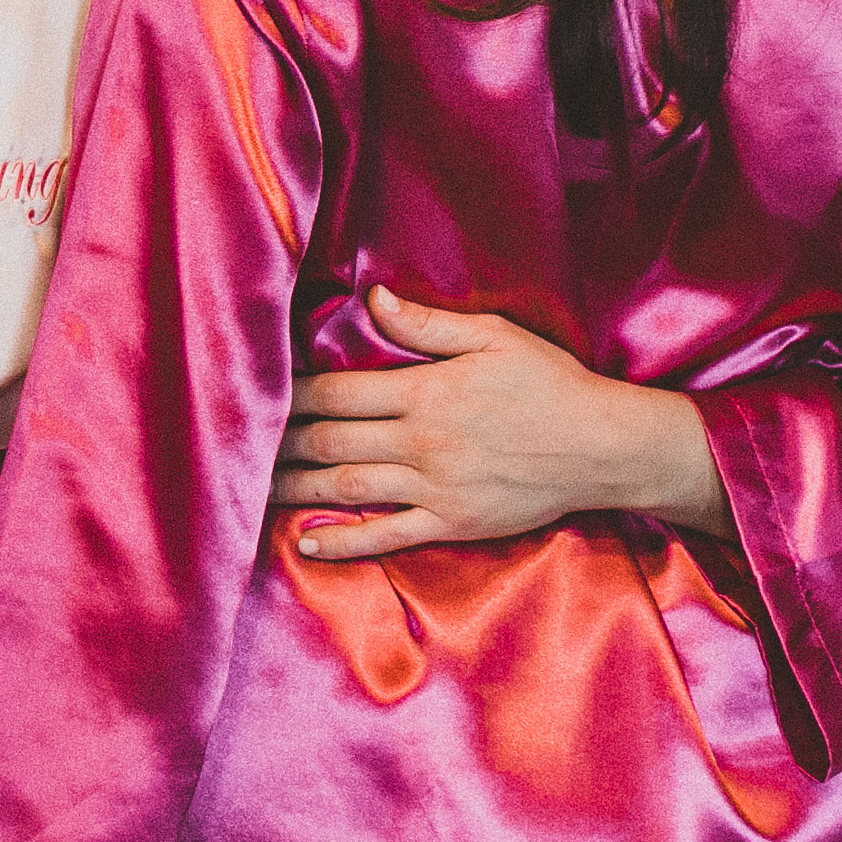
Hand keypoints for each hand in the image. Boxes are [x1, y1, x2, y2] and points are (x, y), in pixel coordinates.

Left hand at [274, 286, 730, 560]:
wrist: (604, 446)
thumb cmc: (550, 384)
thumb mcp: (494, 338)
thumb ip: (427, 325)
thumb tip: (372, 301)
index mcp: (425, 392)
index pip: (338, 392)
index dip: (291, 394)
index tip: (257, 393)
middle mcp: (421, 442)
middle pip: (331, 441)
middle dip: (281, 441)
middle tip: (237, 443)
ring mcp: (434, 487)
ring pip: (347, 487)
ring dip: (295, 487)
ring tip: (252, 486)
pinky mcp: (451, 522)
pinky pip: (386, 535)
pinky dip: (342, 540)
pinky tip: (306, 541)